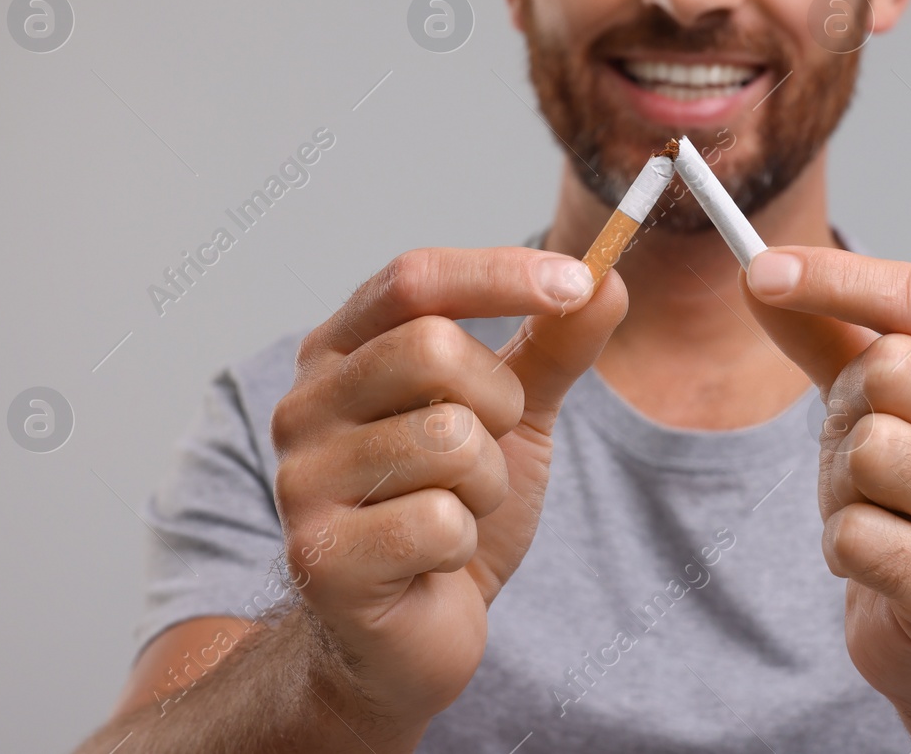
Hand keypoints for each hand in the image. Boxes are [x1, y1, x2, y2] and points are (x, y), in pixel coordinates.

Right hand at [270, 246, 626, 730]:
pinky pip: (440, 522)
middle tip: (491, 448)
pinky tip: (435, 561)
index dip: (500, 274)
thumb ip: (554, 346)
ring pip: (448, 440)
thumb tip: (608, 278)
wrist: (407, 636)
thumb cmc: (450, 511)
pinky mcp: (321, 557)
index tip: (580, 282)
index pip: (414, 279)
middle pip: (432, 348)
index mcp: (341, 351)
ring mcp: (302, 481)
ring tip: (459, 511)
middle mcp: (305, 404)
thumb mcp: (515, 416)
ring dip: (486, 484)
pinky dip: (465, 542)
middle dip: (500, 403)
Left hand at [742, 246, 910, 718]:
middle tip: (866, 452)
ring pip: (870, 450)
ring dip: (843, 482)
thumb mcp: (878, 397)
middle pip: (891, 371)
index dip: (837, 277)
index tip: (760, 270)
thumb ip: (827, 330)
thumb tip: (759, 271)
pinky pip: (854, 534)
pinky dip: (841, 544)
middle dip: (848, 408)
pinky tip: (877, 559)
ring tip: (877, 507)